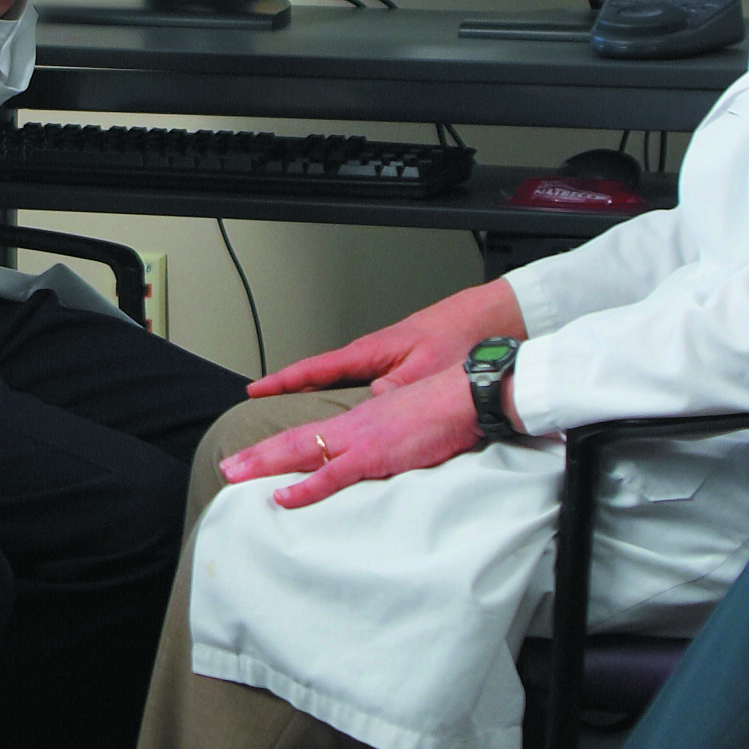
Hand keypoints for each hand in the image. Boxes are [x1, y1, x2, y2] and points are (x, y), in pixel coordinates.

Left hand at [219, 370, 485, 508]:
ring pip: (301, 453)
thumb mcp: (405, 426)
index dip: (277, 446)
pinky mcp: (375, 456)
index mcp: (357, 421)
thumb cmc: (444, 411)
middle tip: (226, 468)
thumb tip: (376, 456)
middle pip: (293, 441)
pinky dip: (305, 488)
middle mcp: (351, 426)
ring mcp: (360, 440)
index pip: (308, 433)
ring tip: (232, 476)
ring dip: (264, 465)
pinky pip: (333, 475)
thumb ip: (385, 440)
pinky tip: (281, 498)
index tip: (252, 457)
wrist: (464, 396)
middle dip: (256, 456)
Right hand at [245, 279, 525, 400]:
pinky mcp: (401, 370)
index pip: (315, 368)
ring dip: (311, 404)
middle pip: (317, 379)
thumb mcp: (426, 369)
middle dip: (286, 398)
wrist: (493, 320)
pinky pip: (361, 389)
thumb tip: (369, 406)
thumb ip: (395, 389)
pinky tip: (341, 417)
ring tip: (284, 429)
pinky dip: (342, 400)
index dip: (283, 381)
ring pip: (338, 388)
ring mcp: (385, 365)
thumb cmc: (462, 337)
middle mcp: (373, 358)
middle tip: (257, 416)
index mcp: (371, 353)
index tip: (256, 390)